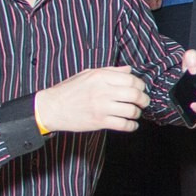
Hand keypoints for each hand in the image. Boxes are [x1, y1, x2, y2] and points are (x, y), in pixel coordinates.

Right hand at [33, 66, 150, 135]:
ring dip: (137, 113)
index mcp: (101, 77)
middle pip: (135, 95)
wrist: (52, 107)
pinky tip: (131, 124)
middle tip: (143, 102)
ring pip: (131, 110)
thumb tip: (129, 69)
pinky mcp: (99, 122)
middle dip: (144, 100)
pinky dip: (132, 126)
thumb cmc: (69, 90)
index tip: (140, 89)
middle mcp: (103, 91)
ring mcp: (101, 107)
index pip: (131, 79)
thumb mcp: (88, 74)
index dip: (140, 85)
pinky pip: (123, 125)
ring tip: (135, 113)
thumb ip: (110, 71)